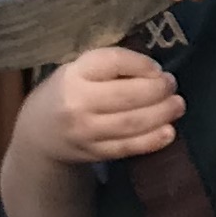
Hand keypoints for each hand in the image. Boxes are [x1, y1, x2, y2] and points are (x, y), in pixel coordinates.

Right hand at [25, 46, 182, 164]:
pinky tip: (169, 131)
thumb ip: (110, 67)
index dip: (141, 64)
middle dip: (158, 90)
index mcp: (73, 74)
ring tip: (177, 105)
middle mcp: (77, 103)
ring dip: (161, 114)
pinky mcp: (93, 153)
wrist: (38, 133)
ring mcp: (85, 132)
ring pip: (131, 124)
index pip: (112, 62)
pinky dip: (152, 140)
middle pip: (127, 96)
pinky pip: (128, 148)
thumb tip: (154, 70)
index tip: (157, 67)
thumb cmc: (66, 92)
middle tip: (172, 86)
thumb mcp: (77, 69)